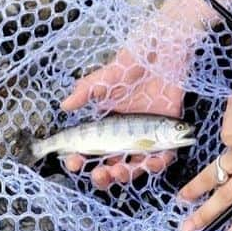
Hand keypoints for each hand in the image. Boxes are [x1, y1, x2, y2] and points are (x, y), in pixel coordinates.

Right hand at [58, 46, 184, 186]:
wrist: (159, 53)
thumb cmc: (131, 65)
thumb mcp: (105, 78)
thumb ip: (86, 91)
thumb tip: (65, 105)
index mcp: (107, 127)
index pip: (90, 151)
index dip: (80, 160)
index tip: (73, 162)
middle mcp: (125, 137)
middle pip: (111, 166)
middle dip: (102, 176)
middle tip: (97, 174)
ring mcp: (145, 138)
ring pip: (134, 167)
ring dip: (126, 175)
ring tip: (118, 171)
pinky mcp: (165, 135)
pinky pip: (162, 158)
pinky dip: (157, 164)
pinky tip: (150, 163)